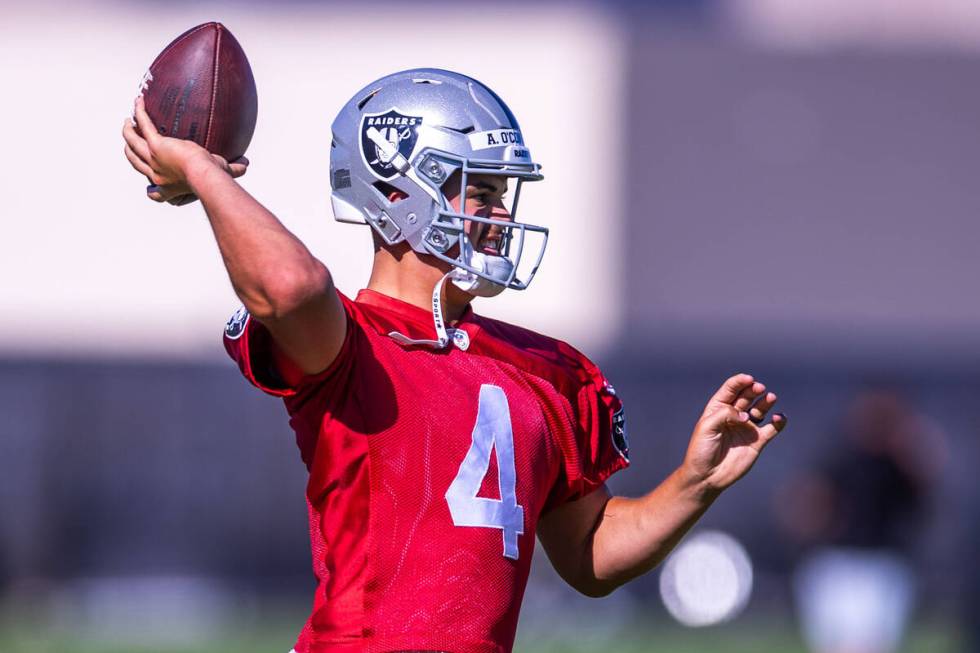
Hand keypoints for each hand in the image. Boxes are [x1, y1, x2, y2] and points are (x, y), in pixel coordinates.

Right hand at [122, 95, 247, 203]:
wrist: (205, 175)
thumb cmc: (214, 178)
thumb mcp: (222, 173)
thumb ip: (233, 170)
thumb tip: (246, 165)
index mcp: (169, 188)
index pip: (155, 193)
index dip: (151, 189)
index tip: (150, 185)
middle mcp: (156, 176)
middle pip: (137, 164)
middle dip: (131, 153)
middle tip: (131, 142)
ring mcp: (154, 160)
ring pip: (133, 144)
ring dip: (128, 132)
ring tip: (128, 122)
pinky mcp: (156, 145)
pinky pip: (145, 126)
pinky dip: (140, 113)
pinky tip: (139, 102)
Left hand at [682, 373, 787, 493]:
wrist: (707, 475)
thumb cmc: (702, 449)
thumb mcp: (707, 427)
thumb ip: (726, 415)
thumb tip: (747, 416)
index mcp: (718, 408)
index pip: (731, 389)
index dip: (740, 382)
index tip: (749, 379)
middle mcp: (734, 415)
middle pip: (747, 396)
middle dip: (754, 390)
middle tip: (759, 389)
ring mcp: (747, 427)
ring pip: (760, 409)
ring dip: (766, 402)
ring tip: (771, 398)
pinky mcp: (757, 441)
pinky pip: (772, 428)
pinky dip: (778, 421)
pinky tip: (779, 417)